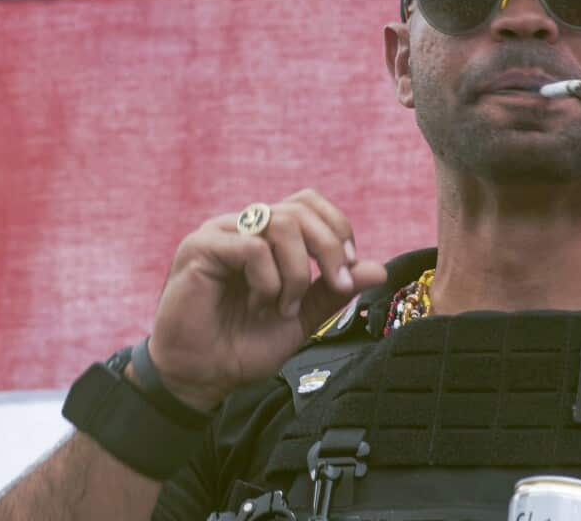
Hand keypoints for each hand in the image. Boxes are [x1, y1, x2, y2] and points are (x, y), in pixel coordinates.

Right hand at [146, 189, 386, 410]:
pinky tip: (259, 305)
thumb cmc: (244, 345)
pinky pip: (252, 246)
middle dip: (329, 249)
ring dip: (296, 273)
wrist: (202, 376)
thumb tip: (380, 269)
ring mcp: (221, 233)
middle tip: (337, 285)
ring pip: (281, 224)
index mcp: (268, 235)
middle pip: (301, 209)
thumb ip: (335, 290)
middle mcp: (244, 226)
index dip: (337, 230)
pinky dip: (268, 280)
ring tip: (284, 308)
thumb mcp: (303, 316)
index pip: (310, 204)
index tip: (348, 272)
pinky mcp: (200, 248)